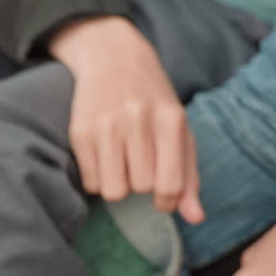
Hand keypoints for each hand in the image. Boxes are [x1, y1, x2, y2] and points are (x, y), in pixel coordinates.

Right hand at [50, 16, 203, 219]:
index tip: (163, 195)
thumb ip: (189, 176)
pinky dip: (98, 178)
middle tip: (139, 162)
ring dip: (119, 184)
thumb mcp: (179, 131)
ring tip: (121, 163)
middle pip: (141, 187)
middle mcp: (137, 120)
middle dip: (141, 184)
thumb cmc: (152, 101)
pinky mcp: (80, 131)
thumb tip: (195, 218)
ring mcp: (105, 125)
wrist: (112, 56)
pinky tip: (104, 157)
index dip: (167, 201)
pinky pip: (90, 182)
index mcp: (170, 120)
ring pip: (113, 190)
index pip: (170, 185)